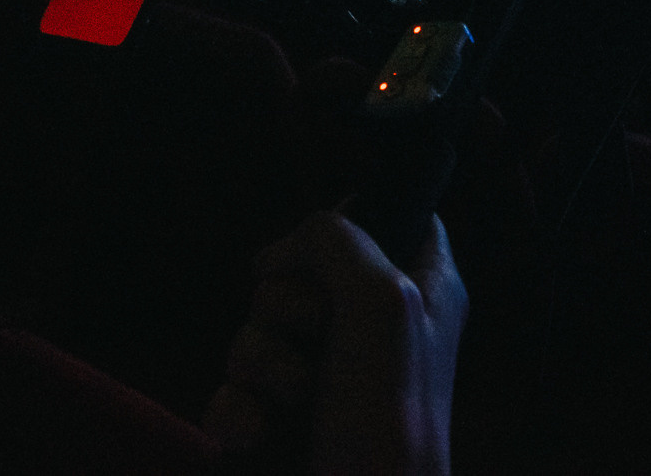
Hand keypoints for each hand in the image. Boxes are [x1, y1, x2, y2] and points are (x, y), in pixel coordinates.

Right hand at [206, 211, 466, 475]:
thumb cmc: (390, 423)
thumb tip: (288, 246)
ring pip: (255, 331)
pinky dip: (237, 412)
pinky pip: (231, 390)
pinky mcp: (280, 425)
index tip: (332, 249)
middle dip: (285, 308)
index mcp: (420, 288)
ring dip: (262, 366)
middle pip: (295, 272)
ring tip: (294, 402)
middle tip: (316, 340)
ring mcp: (323, 378)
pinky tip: (258, 436)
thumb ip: (337, 242)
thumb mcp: (380, 302)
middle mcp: (373, 326)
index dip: (349, 222)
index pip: (387, 214)